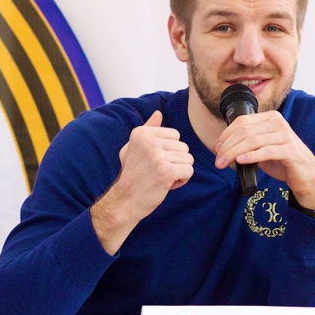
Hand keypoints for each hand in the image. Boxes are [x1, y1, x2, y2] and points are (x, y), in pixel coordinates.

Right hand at [91, 110, 193, 253]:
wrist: (125, 201)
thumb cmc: (132, 175)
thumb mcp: (134, 147)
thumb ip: (147, 129)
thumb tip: (158, 113)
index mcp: (141, 132)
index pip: (175, 134)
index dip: (169, 150)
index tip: (154, 161)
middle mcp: (148, 141)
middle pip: (184, 146)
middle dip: (176, 161)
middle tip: (158, 172)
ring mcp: (157, 155)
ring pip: (188, 158)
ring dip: (179, 171)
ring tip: (162, 178)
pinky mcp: (166, 171)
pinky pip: (189, 170)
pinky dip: (182, 180)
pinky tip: (168, 184)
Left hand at [213, 111, 314, 209]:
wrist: (304, 174)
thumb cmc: (281, 160)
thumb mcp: (261, 147)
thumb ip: (245, 143)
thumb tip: (221, 148)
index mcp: (269, 117)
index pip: (241, 122)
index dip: (226, 135)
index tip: (216, 149)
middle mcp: (278, 122)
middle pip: (244, 131)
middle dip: (227, 146)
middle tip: (218, 160)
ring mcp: (286, 135)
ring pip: (252, 141)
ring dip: (234, 153)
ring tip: (224, 163)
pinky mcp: (291, 150)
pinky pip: (266, 151)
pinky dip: (251, 156)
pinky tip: (240, 161)